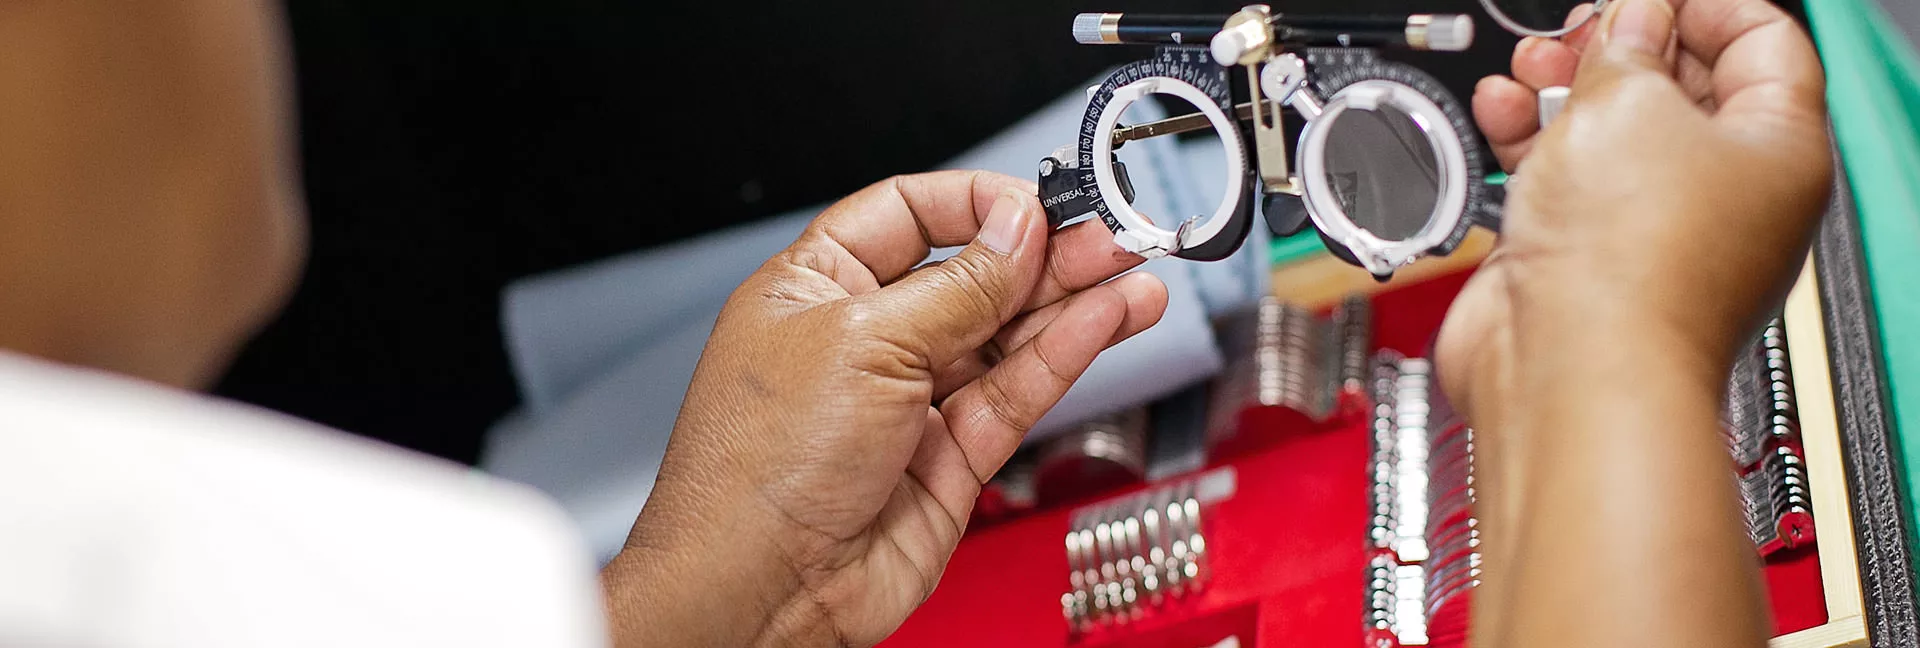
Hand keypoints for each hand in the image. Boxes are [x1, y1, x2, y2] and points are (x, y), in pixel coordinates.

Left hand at [602, 171, 1166, 645]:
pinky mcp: (951, 458)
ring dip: (1073, 302)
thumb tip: (1017, 230)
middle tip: (1108, 235)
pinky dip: (1066, 354)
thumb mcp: (864, 342)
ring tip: (1132, 275)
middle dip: (1044, 254)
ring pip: (1006, 336)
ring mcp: (911, 401)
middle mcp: (865, 339)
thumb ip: (958, 287)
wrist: (760, 588)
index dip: (976, 204)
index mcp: (815, 286)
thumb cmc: (755, 469)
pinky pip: (1016, 391)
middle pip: (972, 275)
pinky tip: (1106, 320)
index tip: (1035, 205)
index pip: (908, 215)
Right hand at [1440, 0, 1831, 417]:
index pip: (1763, 41)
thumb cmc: (1626, 263)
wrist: (1565, 368)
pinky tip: (1503, 115)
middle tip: (1577, 32)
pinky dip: (1535, 143)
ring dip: (1565, 92)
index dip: (1698, 4)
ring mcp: (1657, 234)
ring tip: (1528, 69)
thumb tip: (1632, 20)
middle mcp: (1729, 198)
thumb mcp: (1627, 101)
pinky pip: (1569, 182)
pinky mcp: (1591, 261)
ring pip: (1616, 135)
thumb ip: (1630, 45)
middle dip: (1621, 46)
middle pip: (1684, 88)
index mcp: (1780, 151)